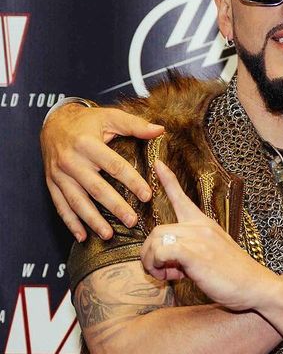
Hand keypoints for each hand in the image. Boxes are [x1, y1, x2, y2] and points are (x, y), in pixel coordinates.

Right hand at [42, 103, 163, 240]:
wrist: (52, 123)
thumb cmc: (87, 122)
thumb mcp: (109, 117)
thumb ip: (134, 125)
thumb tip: (159, 130)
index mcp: (87, 144)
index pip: (114, 165)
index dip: (132, 181)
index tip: (147, 195)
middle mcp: (71, 161)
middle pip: (95, 187)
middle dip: (114, 206)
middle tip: (132, 221)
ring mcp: (59, 174)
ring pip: (76, 201)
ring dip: (92, 220)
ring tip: (108, 235)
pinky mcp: (51, 183)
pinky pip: (60, 205)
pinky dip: (70, 222)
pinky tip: (82, 237)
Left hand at [140, 160, 274, 310]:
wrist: (256, 287)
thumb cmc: (235, 276)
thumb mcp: (213, 256)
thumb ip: (191, 250)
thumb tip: (169, 258)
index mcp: (205, 225)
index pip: (183, 199)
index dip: (168, 181)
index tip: (158, 164)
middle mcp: (201, 227)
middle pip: (157, 230)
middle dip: (150, 254)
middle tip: (164, 272)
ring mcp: (199, 238)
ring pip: (156, 240)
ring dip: (153, 262)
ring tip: (168, 276)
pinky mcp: (195, 253)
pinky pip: (160, 251)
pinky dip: (158, 265)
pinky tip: (172, 276)